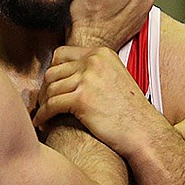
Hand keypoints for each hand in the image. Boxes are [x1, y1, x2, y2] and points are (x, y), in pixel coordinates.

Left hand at [33, 45, 162, 155]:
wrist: (144, 131)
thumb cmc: (130, 112)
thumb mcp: (116, 77)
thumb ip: (94, 71)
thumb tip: (67, 75)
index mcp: (101, 53)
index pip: (61, 54)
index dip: (53, 71)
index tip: (51, 87)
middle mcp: (93, 61)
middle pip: (53, 71)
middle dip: (45, 89)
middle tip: (43, 103)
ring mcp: (87, 79)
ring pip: (49, 89)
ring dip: (42, 104)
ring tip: (42, 115)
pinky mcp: (81, 99)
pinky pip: (51, 105)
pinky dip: (42, 115)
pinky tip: (41, 123)